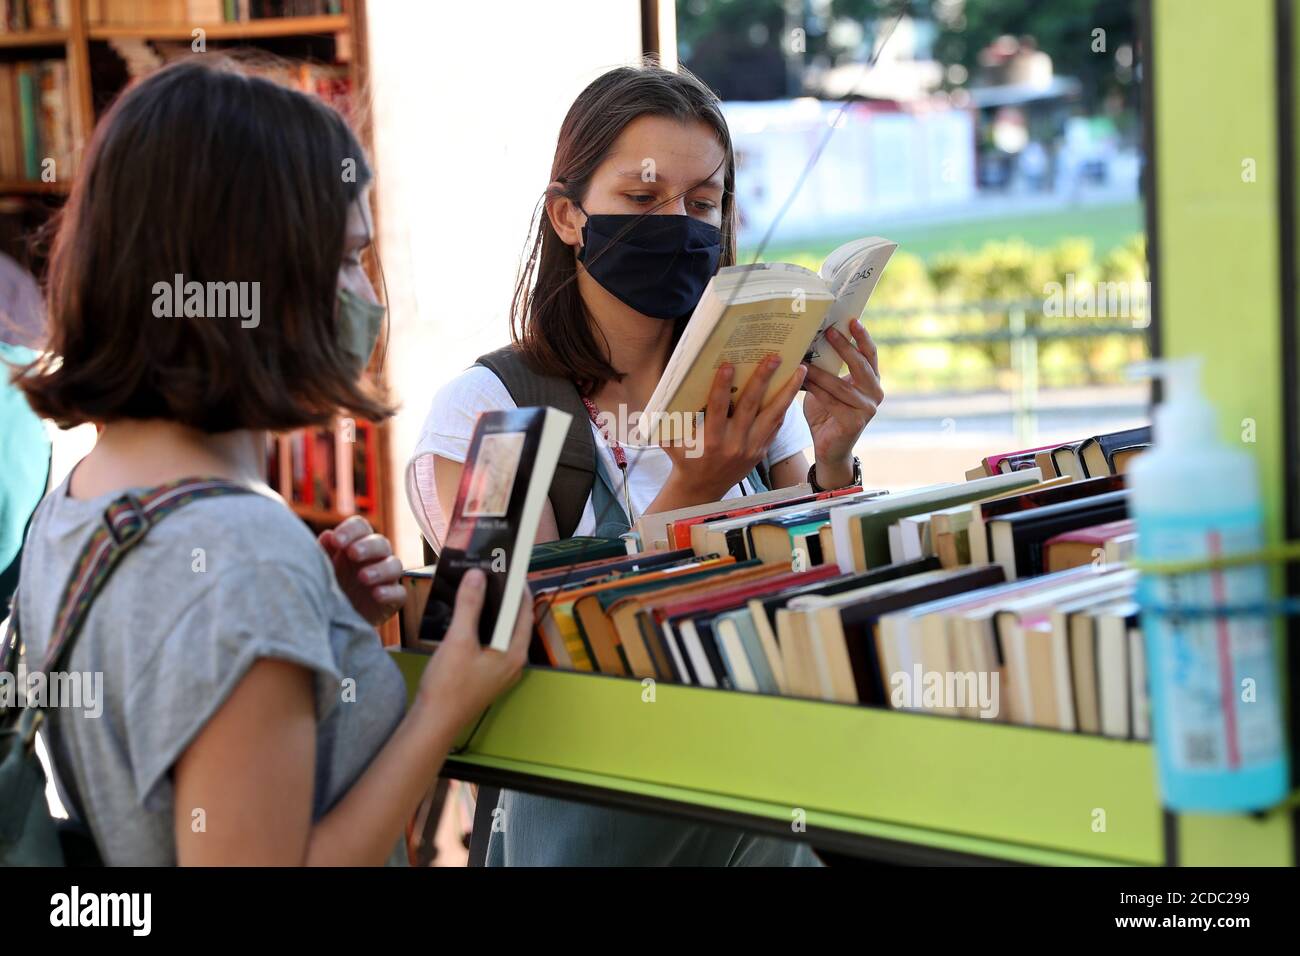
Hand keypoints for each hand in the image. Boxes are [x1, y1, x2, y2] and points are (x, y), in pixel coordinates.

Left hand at [319, 516, 405, 626]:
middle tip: (353, 554)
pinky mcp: (393, 600)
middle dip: (368, 546)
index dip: (351, 530)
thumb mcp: (321, 569)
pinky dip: (390, 592)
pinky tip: (376, 595)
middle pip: (381, 542)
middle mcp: (374, 558)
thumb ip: (324, 552)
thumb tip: (328, 534)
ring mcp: (386, 579)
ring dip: (380, 569)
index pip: (360, 527)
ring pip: (395, 565)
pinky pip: (400, 592)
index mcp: (356, 544)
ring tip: (362, 577)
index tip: (337, 541)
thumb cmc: (329, 587)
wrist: (335, 620)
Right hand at [415, 570, 528, 728]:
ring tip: (478, 590)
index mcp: (514, 653)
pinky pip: (490, 643)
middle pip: (513, 621)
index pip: (523, 611)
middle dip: (503, 598)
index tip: (508, 568)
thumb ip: (469, 605)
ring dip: (491, 612)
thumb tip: (478, 575)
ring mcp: (500, 670)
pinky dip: (483, 627)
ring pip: (501, 633)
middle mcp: (513, 661)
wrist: (433, 723)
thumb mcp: (459, 639)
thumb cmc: (449, 685)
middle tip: (491, 575)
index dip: (518, 587)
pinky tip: (466, 618)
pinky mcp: (486, 675)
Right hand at [660, 354, 806, 504]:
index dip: (722, 387)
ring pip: (772, 415)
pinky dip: (784, 407)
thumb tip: (665, 385)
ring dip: (786, 391)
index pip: (717, 409)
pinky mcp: (761, 451)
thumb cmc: (684, 458)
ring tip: (799, 369)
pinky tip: (793, 389)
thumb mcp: (672, 440)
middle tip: (773, 357)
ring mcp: (751, 449)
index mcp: (710, 441)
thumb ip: (668, 417)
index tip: (728, 365)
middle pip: (751, 407)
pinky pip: (775, 426)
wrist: (701, 490)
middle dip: (762, 380)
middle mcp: (734, 445)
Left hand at [803, 320, 882, 483]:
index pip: (870, 355)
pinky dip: (815, 390)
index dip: (862, 337)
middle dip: (844, 346)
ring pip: (840, 384)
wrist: (828, 448)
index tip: (852, 320)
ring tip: (804, 358)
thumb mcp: (828, 385)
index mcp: (872, 381)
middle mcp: (875, 393)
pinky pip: (831, 400)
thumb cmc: (827, 413)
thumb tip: (809, 340)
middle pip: (861, 364)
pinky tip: (802, 381)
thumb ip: (827, 367)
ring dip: (820, 371)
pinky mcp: (855, 422)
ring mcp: (867, 409)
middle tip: (829, 331)